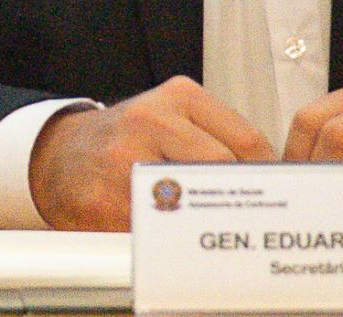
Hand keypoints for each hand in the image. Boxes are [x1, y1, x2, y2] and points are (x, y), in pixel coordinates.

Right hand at [28, 76, 274, 229]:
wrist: (62, 154)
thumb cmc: (128, 137)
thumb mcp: (173, 115)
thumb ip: (216, 136)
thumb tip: (269, 174)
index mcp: (178, 97)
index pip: (245, 139)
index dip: (268, 174)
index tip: (280, 194)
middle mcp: (151, 122)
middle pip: (221, 169)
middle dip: (242, 199)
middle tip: (258, 219)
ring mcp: (124, 162)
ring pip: (191, 205)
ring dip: (209, 225)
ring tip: (222, 234)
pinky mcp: (103, 203)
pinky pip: (155, 232)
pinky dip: (174, 244)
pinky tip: (181, 245)